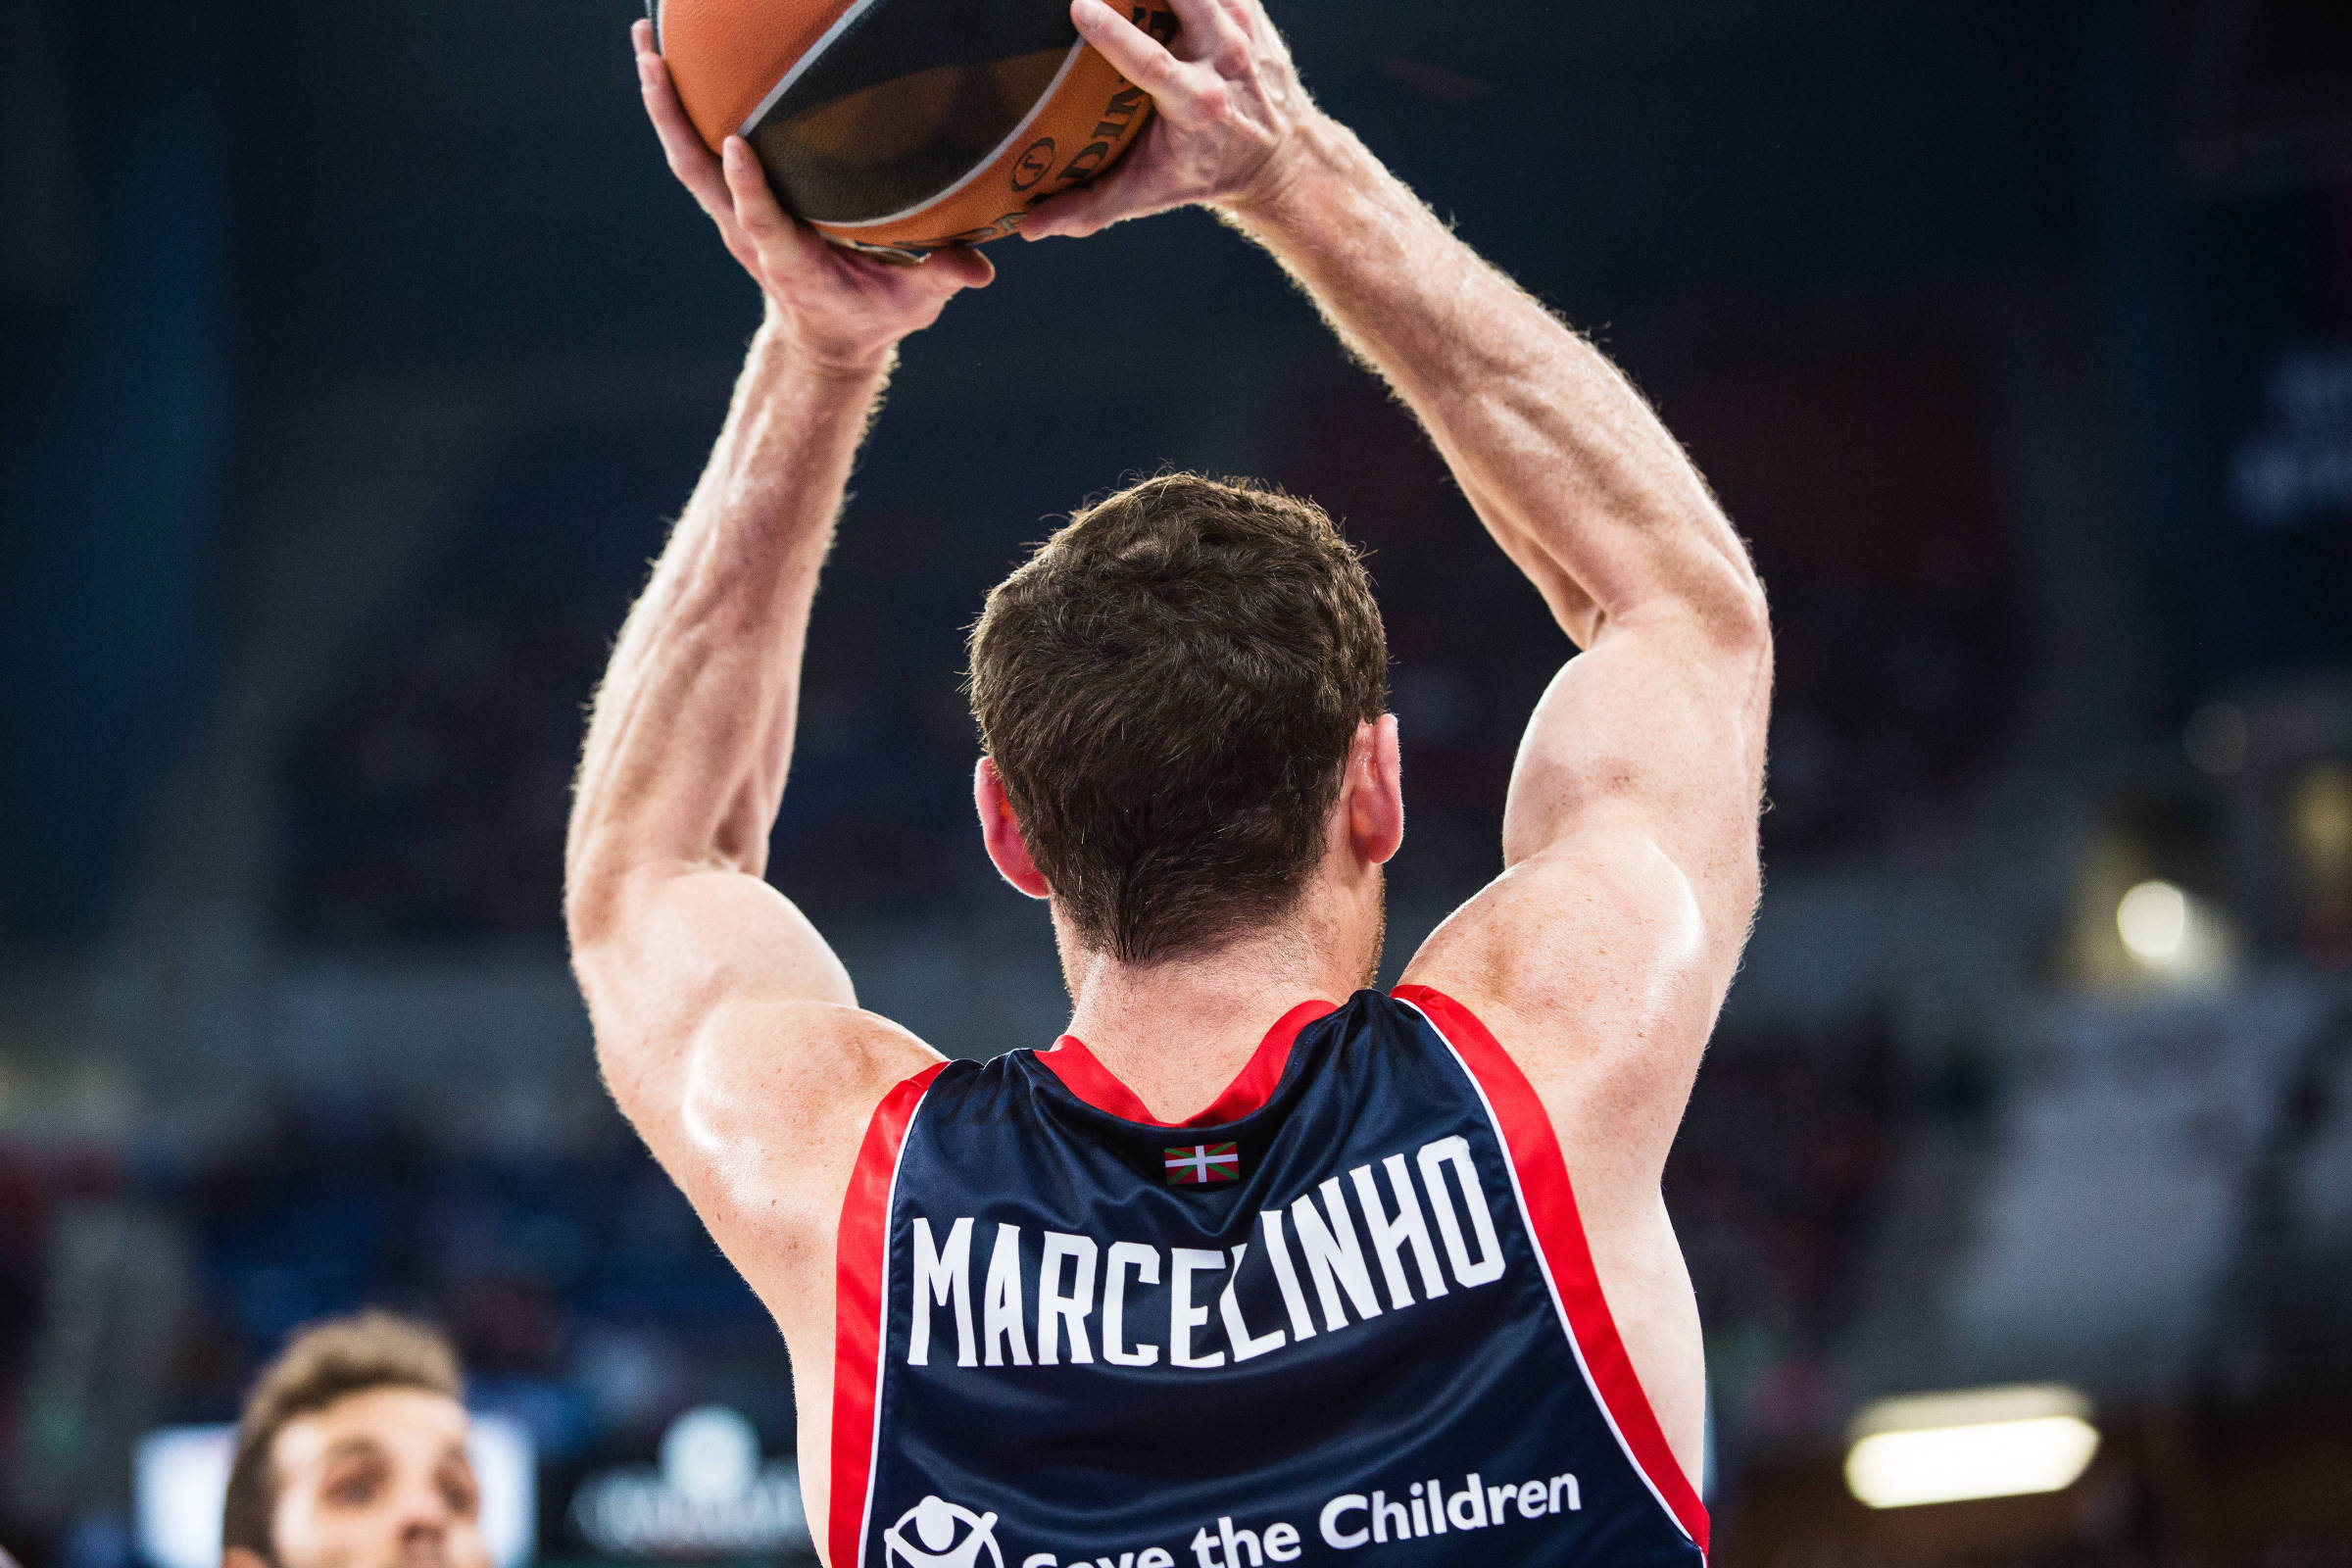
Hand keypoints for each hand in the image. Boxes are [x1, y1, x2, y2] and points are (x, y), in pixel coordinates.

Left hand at [632, 19, 991, 367]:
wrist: (827, 338)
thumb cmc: (872, 314)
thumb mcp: (912, 305)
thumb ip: (940, 279)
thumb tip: (978, 268)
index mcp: (790, 261)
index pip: (762, 220)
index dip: (746, 184)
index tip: (734, 141)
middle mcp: (750, 234)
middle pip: (697, 173)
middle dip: (671, 116)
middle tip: (652, 54)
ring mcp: (734, 216)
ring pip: (687, 155)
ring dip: (662, 98)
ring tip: (647, 36)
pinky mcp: (732, 201)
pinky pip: (696, 151)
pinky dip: (678, 106)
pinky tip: (672, 57)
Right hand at [1019, 0, 1324, 239]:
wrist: (1281, 156)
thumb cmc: (1205, 171)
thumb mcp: (1149, 193)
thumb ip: (1090, 206)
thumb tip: (1028, 227)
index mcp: (1198, 103)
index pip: (1153, 62)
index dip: (1115, 33)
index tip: (1080, 6)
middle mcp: (1225, 58)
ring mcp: (1241, 26)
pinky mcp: (1247, 5)